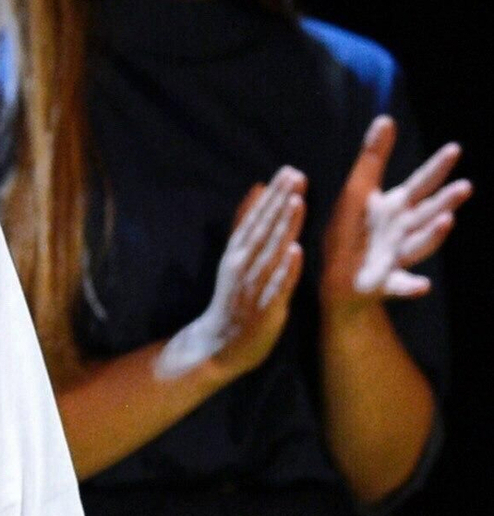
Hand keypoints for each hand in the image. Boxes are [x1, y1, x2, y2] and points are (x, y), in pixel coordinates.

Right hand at [158, 164, 306, 386]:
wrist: (217, 344)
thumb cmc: (233, 298)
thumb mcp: (235, 256)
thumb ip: (245, 223)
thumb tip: (256, 188)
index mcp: (237, 252)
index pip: (256, 218)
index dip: (272, 195)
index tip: (288, 171)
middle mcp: (242, 265)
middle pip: (264, 229)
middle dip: (281, 202)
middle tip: (297, 176)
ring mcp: (253, 287)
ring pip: (271, 253)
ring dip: (284, 228)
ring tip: (298, 203)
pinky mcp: (264, 309)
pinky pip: (276, 287)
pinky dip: (285, 269)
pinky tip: (296, 252)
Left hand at [321, 115, 470, 308]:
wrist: (338, 279)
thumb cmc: (353, 231)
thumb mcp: (358, 191)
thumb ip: (373, 158)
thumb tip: (387, 118)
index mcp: (397, 208)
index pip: (421, 184)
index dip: (437, 168)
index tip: (454, 149)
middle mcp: (404, 231)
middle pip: (427, 213)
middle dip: (445, 200)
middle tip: (464, 187)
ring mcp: (398, 257)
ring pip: (420, 245)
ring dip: (434, 234)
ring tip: (447, 221)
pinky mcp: (385, 282)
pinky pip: (401, 284)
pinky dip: (412, 286)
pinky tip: (423, 285)